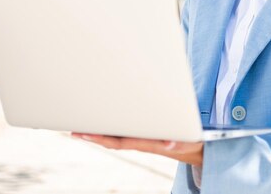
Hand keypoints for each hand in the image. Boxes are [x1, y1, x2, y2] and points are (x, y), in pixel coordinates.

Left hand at [71, 133, 203, 166]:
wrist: (196, 148)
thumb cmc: (191, 141)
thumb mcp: (187, 141)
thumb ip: (178, 142)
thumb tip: (170, 144)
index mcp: (148, 143)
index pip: (120, 141)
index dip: (101, 138)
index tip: (85, 134)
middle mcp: (141, 142)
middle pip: (112, 140)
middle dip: (93, 135)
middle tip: (73, 130)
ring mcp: (142, 138)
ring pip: (116, 136)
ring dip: (99, 132)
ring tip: (82, 125)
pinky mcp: (145, 134)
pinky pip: (123, 132)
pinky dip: (110, 127)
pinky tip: (104, 122)